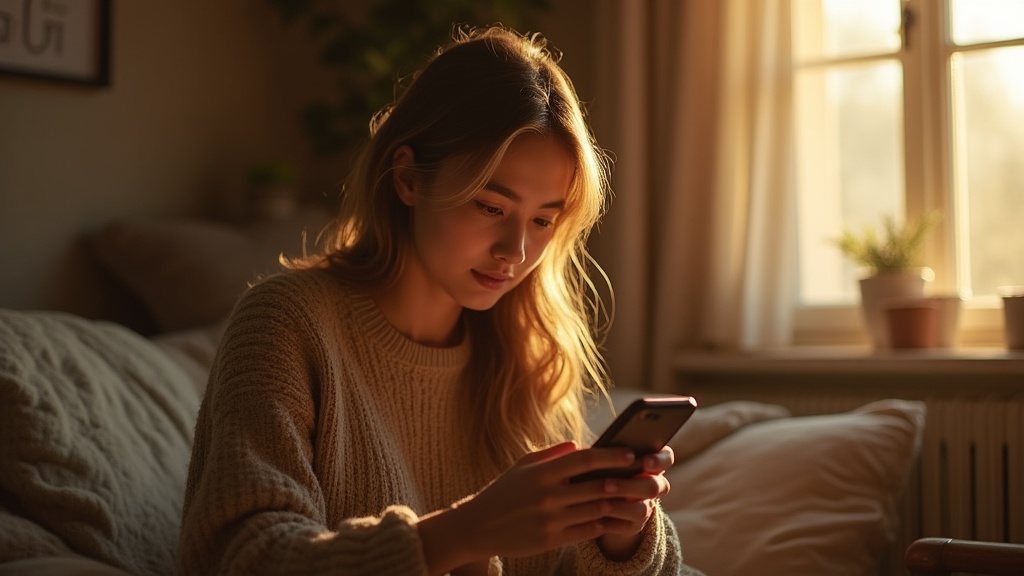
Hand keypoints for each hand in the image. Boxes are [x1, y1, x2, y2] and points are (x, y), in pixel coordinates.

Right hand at [418, 441, 664, 573]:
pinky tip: (621, 517)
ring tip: (642, 498)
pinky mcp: (552, 540)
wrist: (477, 526)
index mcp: (543, 472)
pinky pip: (589, 531)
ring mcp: (551, 519)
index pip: (586, 459)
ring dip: (624, 503)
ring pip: (598, 509)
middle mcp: (548, 494)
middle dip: (628, 480)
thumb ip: (552, 454)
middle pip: (599, 485)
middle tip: (649, 476)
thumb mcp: (523, 466)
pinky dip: (608, 523)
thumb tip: (580, 445)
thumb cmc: (503, 491)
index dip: (612, 455)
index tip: (631, 453)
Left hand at [594, 446, 673, 559]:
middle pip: (654, 486)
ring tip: (601, 504)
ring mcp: (646, 505)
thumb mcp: (603, 459)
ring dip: (621, 507)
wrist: (600, 500)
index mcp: (651, 462)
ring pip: (643, 509)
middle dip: (630, 486)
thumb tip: (575, 444)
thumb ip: (600, 453)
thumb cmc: (602, 469)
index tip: (645, 461)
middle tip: (607, 484)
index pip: (666, 458)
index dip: (659, 461)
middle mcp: (654, 484)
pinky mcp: (635, 525)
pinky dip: (612, 524)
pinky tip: (597, 521)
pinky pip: (629, 527)